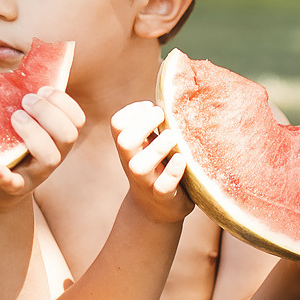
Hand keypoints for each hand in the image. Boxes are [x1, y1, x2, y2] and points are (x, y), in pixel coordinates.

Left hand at [0, 85, 83, 196]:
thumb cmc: (12, 147)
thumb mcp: (25, 125)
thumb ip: (29, 104)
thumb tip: (19, 60)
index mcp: (58, 138)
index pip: (77, 119)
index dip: (63, 101)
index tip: (42, 90)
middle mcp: (54, 156)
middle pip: (68, 135)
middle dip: (48, 113)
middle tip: (24, 102)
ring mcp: (36, 174)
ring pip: (51, 158)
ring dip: (35, 135)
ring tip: (14, 120)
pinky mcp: (15, 188)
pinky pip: (15, 185)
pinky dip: (6, 176)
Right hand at [110, 101, 190, 227]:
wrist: (156, 208)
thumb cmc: (157, 166)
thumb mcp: (149, 143)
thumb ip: (152, 123)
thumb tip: (169, 91)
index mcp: (128, 146)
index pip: (117, 124)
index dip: (132, 111)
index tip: (150, 108)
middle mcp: (132, 162)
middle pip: (124, 141)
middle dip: (143, 124)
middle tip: (162, 117)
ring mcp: (146, 181)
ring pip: (139, 166)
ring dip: (158, 148)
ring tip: (173, 137)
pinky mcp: (163, 197)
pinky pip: (163, 186)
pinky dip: (172, 172)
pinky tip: (181, 160)